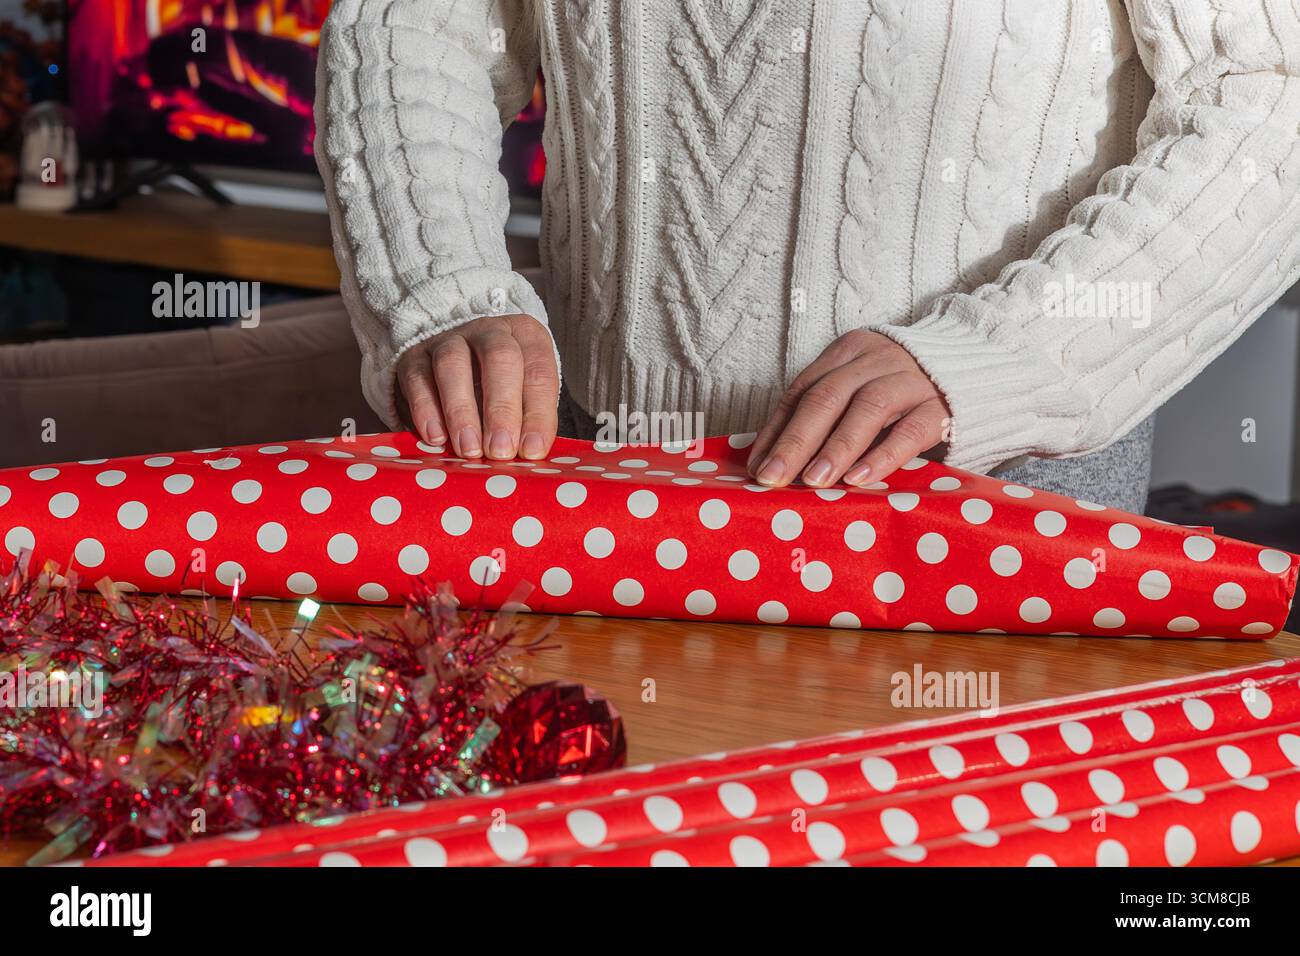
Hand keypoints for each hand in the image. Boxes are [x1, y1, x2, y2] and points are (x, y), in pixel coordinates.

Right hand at [396, 314, 558, 460]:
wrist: (454, 367)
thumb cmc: (501, 388)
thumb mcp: (525, 396)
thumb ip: (528, 421)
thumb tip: (528, 454)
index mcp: (527, 336)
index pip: (538, 371)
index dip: (537, 413)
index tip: (532, 450)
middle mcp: (490, 332)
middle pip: (499, 357)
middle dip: (501, 409)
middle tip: (500, 450)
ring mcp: (449, 339)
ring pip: (453, 364)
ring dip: (461, 411)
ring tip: (469, 449)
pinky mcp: (415, 356)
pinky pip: (418, 379)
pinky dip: (426, 410)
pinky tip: (436, 437)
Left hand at [748, 330, 950, 487]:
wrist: (977, 372)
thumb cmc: (900, 393)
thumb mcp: (857, 391)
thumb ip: (822, 416)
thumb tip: (769, 460)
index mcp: (847, 352)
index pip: (802, 390)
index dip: (777, 430)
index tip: (757, 467)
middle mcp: (876, 360)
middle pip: (826, 397)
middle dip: (795, 442)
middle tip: (772, 478)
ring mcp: (912, 380)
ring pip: (866, 409)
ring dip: (835, 448)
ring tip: (813, 481)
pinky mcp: (943, 407)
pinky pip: (910, 430)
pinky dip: (882, 456)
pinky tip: (859, 478)